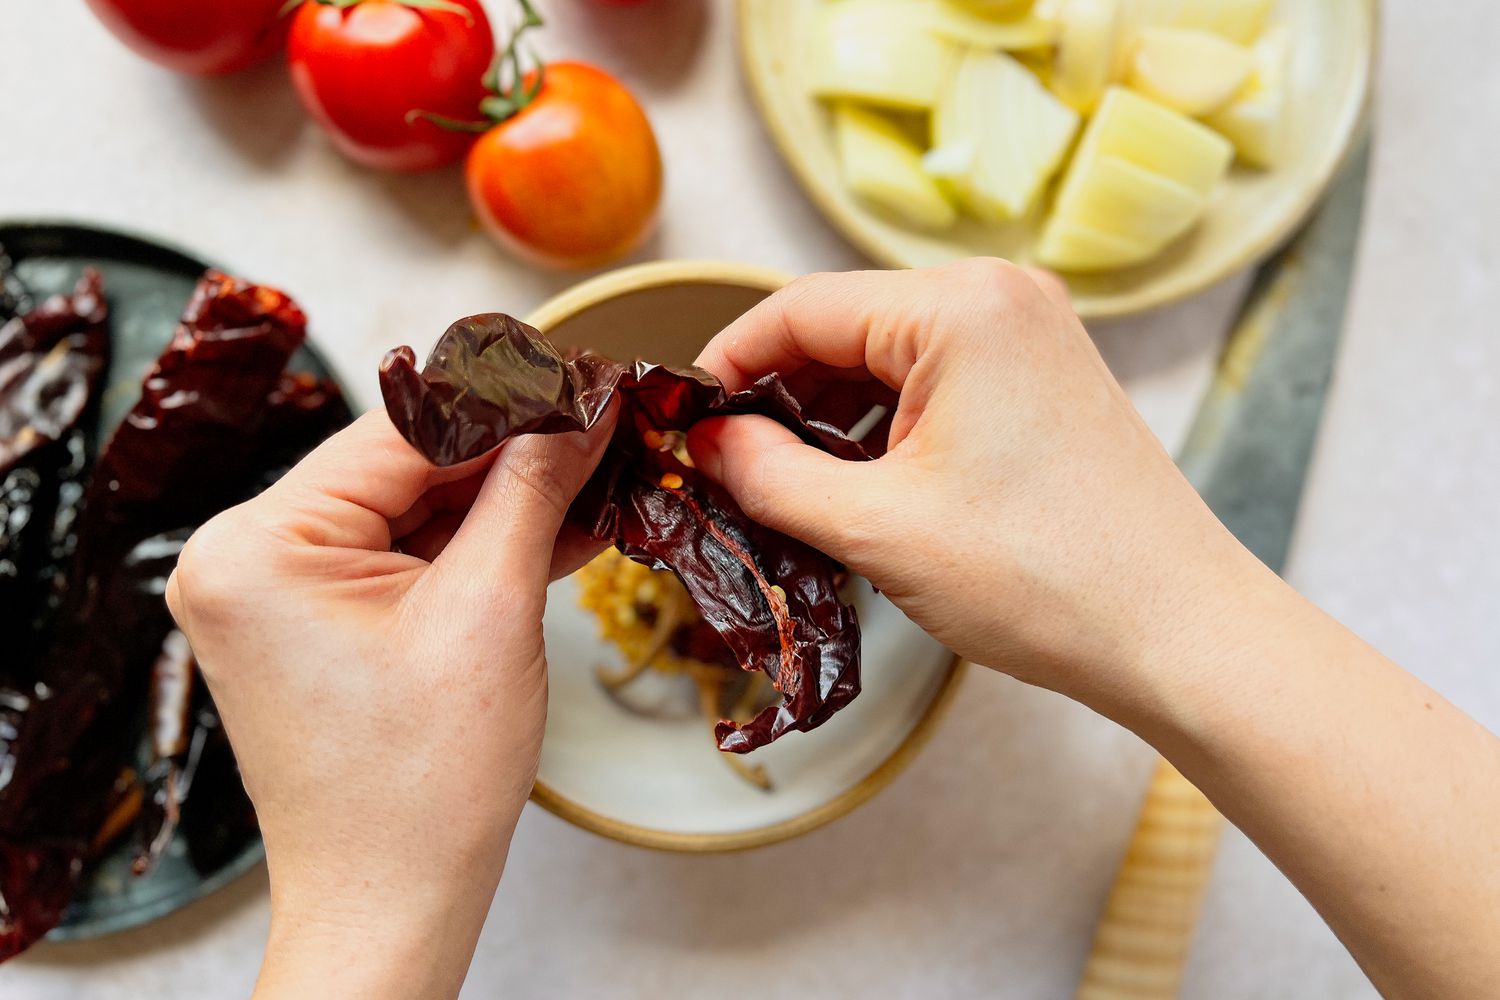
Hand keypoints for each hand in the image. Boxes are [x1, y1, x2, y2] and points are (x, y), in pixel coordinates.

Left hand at [166, 409, 611, 998]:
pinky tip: (558, 525)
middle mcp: (247, 559)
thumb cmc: (420, 790)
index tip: (585, 375)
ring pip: (414, 510)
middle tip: (604, 424)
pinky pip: (406, 557)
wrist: (392, 905)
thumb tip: (578, 407)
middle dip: (514, 452)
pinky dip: (477, 547)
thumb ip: (532, 491)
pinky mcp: (315, 623)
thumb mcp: (490, 614)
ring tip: (598, 473)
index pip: (403, 430)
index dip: (508, 399)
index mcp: (259, 547)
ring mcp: (277, 594)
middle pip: (407, 465)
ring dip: (506, 500)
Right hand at [688, 259, 1268, 720]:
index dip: (726, 364)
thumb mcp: (878, 528)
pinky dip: (885, 425)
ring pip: (889, 358)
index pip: (800, 309)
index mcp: (961, 306)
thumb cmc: (1045, 579)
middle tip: (726, 468)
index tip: (682, 423)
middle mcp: (1004, 296)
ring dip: (829, 416)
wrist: (1181, 634)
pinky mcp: (1048, 380)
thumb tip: (709, 442)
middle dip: (778, 396)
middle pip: (845, 327)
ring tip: (785, 487)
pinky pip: (938, 381)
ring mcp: (1034, 335)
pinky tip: (855, 483)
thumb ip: (770, 475)